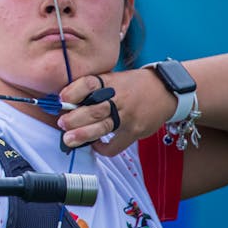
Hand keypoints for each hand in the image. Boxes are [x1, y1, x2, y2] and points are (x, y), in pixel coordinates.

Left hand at [58, 69, 174, 155]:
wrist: (165, 90)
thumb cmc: (134, 85)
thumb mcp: (114, 78)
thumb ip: (95, 88)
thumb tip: (68, 101)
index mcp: (110, 82)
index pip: (88, 84)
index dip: (73, 91)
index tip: (61, 99)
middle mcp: (119, 98)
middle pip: (93, 109)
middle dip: (74, 119)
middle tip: (62, 124)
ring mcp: (128, 116)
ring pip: (102, 127)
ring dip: (83, 135)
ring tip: (69, 140)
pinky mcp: (134, 131)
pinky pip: (116, 145)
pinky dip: (103, 148)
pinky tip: (94, 145)